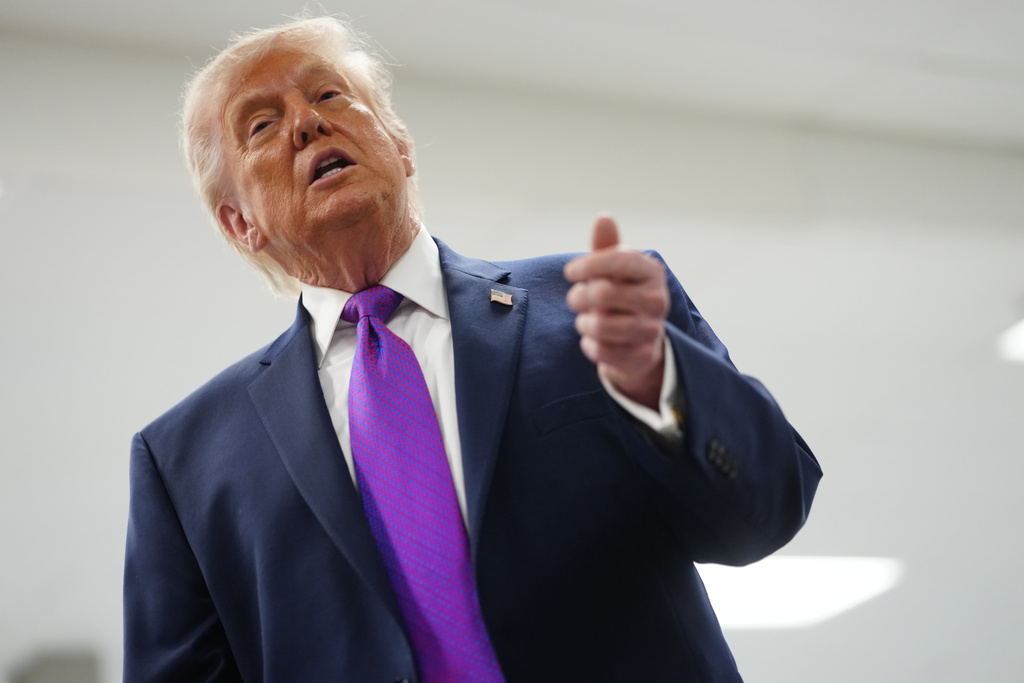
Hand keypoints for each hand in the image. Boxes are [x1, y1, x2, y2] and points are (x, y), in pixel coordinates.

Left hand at [564, 215, 669, 409]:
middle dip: (579, 297)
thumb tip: (603, 217)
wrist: (640, 342)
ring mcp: (652, 330)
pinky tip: (596, 340)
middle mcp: (657, 300)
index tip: (570, 272)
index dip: (588, 265)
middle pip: (603, 293)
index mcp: (651, 272)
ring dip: (583, 323)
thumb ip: (605, 246)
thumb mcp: (613, 270)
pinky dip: (589, 345)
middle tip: (577, 300)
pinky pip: (601, 350)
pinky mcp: (642, 357)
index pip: (619, 260)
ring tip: (588, 320)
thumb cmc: (621, 295)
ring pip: (599, 324)